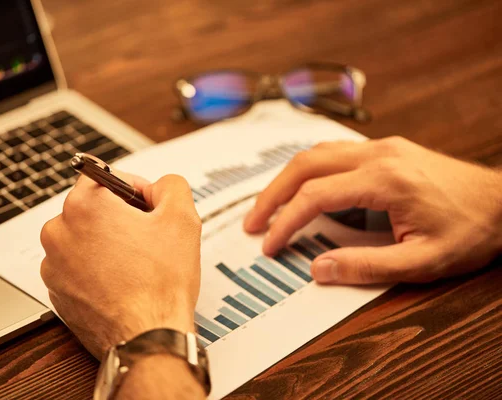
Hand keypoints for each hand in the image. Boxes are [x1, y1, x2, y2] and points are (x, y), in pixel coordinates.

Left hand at [40, 173, 200, 358]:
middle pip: (92, 208)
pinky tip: (122, 282)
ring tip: (136, 265)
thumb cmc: (160, 283)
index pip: (104, 175)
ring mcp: (53, 265)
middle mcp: (59, 232)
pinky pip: (77, 267)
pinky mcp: (56, 291)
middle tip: (148, 239)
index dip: (134, 189)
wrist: (147, 337)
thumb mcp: (182, 218)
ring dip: (108, 243)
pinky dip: (96, 269)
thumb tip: (157, 187)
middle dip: (120, 217)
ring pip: (84, 238)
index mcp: (84, 206)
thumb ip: (171, 185)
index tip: (148, 208)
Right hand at [244, 136, 501, 283]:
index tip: (269, 243)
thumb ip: (367, 266)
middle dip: (271, 194)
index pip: (314, 195)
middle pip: (305, 164)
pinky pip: (334, 152)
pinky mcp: (386, 150)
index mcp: (384, 179)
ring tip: (270, 207)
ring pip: (316, 152)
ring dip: (287, 179)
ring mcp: (382, 147)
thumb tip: (320, 270)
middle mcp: (378, 155)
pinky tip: (303, 187)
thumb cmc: (471, 229)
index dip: (285, 221)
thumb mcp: (422, 260)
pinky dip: (309, 170)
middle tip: (253, 222)